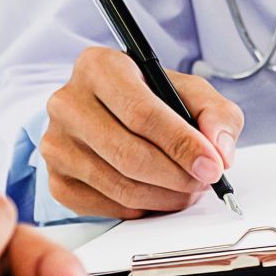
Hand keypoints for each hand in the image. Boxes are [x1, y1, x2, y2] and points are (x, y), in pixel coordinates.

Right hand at [42, 46, 243, 217]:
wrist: (108, 115)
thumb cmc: (149, 100)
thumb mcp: (189, 92)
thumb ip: (216, 114)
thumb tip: (220, 151)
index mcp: (98, 67)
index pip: (142, 113)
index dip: (182, 144)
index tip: (212, 166)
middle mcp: (67, 103)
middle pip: (129, 155)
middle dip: (176, 177)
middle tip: (203, 183)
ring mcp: (56, 145)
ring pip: (119, 186)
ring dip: (164, 197)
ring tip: (186, 191)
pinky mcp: (56, 181)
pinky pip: (106, 207)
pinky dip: (140, 208)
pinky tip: (156, 195)